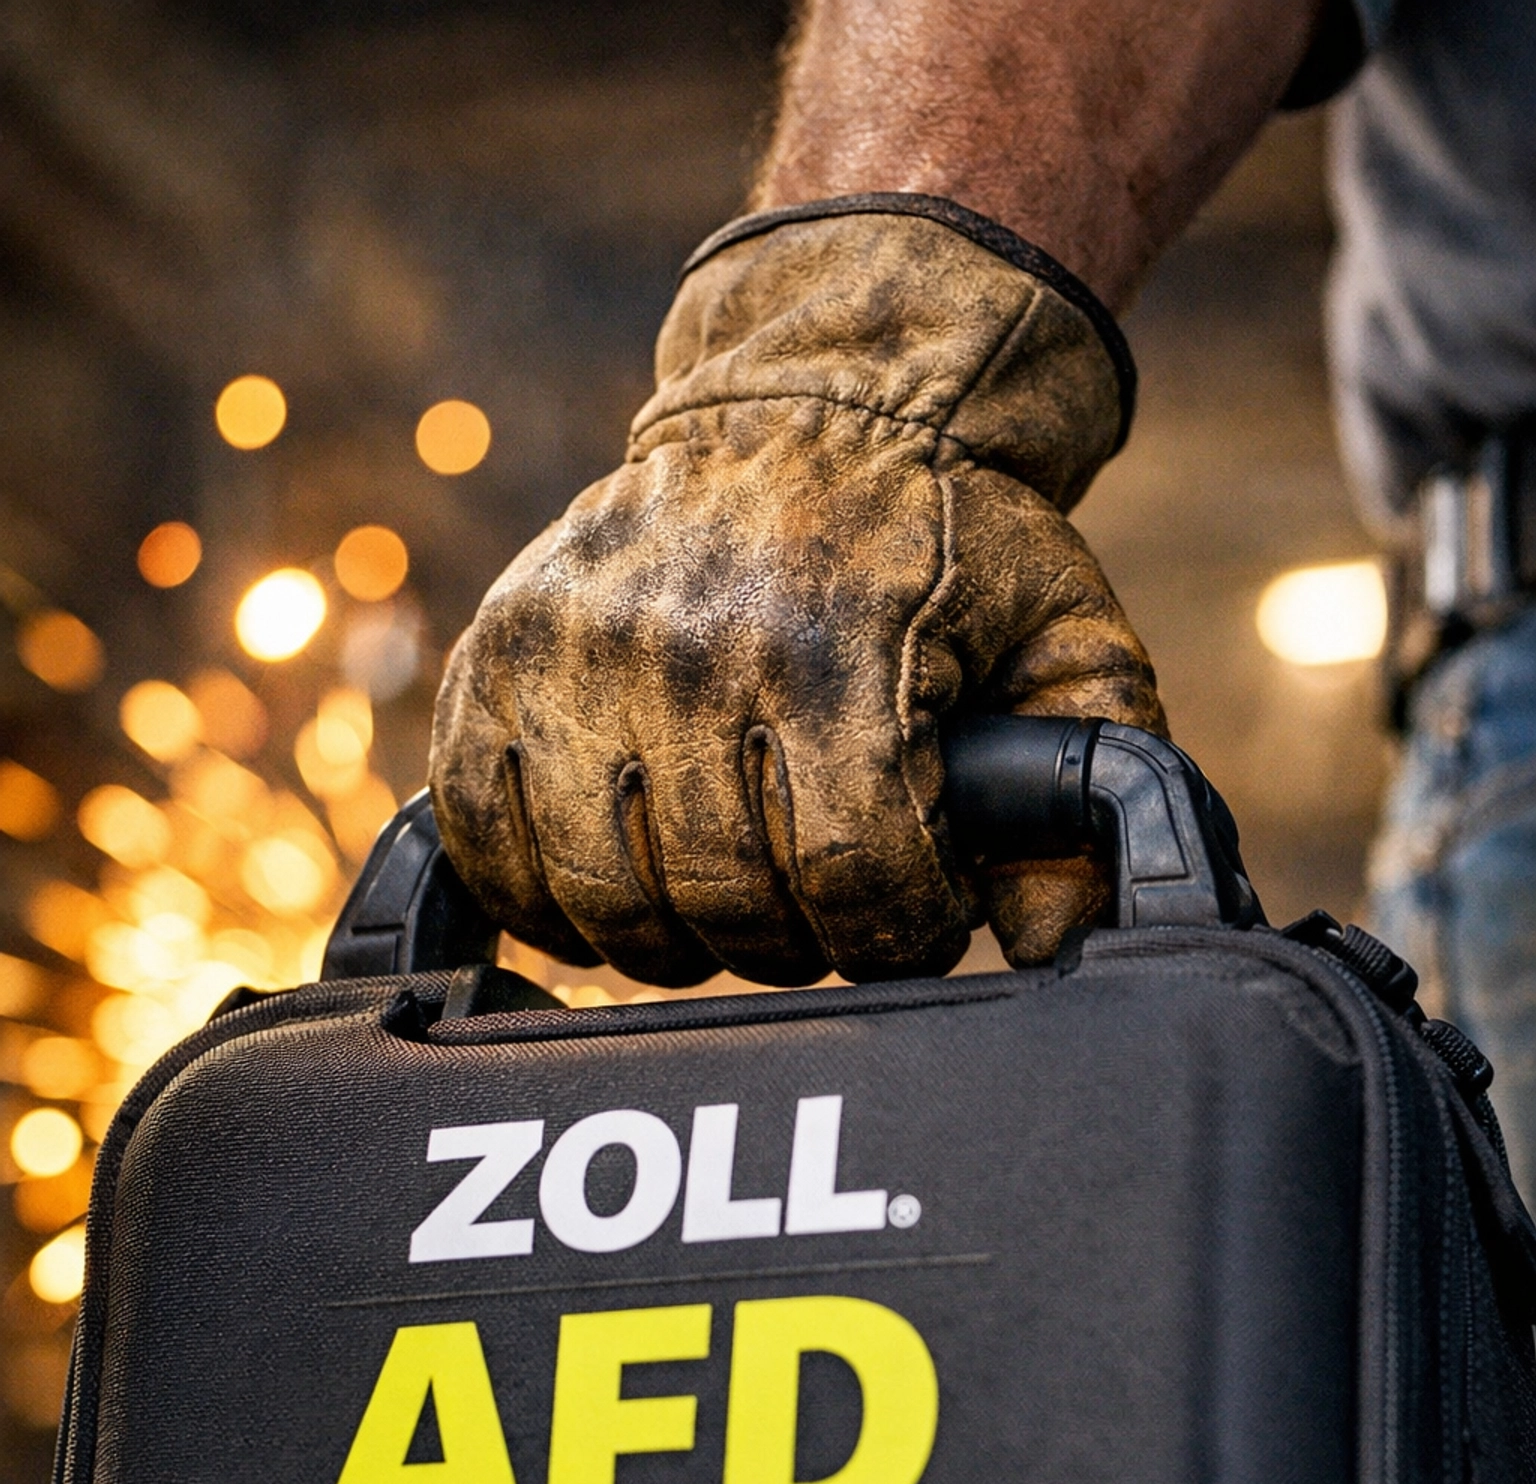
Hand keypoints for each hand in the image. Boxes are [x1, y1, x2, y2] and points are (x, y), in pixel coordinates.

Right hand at [430, 205, 1164, 983]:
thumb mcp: (1066, 640)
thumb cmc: (951, 542)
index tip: (912, 919)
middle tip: (822, 916)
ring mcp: (579, 653)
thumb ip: (1094, 782)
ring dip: (675, 939)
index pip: (850, 880)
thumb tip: (1069, 947)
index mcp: (840, 651)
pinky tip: (610, 886)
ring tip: (724, 910)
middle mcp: (693, 650)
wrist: (820, 402)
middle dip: (792, 945)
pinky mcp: (502, 654)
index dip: (895, 936)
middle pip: (724, 905)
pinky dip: (538, 894)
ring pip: (603, 898)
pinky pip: (480, 835)